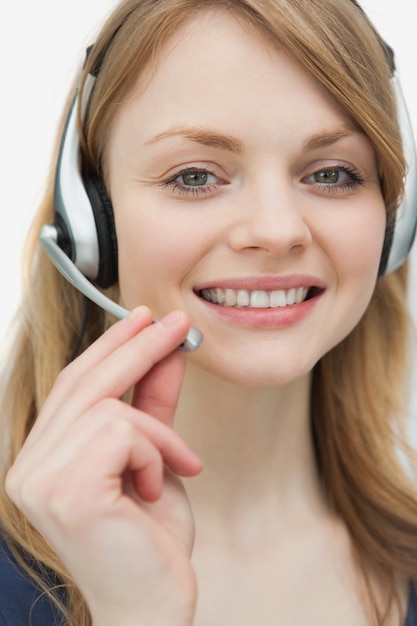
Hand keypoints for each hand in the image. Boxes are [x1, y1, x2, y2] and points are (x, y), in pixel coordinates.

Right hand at [6, 307, 201, 625]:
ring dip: (157, 431)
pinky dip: (155, 451)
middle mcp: (29, 466)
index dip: (110, 345)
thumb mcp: (155, 457)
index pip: (74, 384)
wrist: (153, 607)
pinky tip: (156, 487)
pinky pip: (123, 433)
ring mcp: (40, 479)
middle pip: (85, 382)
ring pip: (109, 406)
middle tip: (177, 327)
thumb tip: (166, 352)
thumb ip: (154, 404)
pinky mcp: (67, 491)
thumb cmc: (148, 540)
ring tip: (178, 464)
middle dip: (137, 348)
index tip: (145, 318)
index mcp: (42, 458)